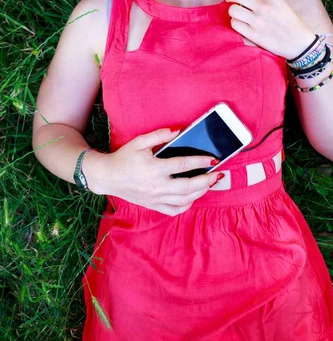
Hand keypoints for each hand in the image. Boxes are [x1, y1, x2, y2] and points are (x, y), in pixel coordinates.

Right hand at [92, 128, 223, 215]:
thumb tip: (178, 131)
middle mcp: (156, 186)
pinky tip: (193, 196)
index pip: (183, 165)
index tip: (212, 158)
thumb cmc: (124, 158)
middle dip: (206, 180)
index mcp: (154, 169)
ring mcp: (155, 198)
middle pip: (188, 186)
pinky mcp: (153, 205)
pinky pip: (174, 210)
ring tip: (210, 183)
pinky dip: (187, 204)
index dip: (200, 161)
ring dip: (200, 192)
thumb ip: (159, 135)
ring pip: (184, 200)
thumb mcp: (139, 142)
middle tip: (218, 174)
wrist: (107, 177)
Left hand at [225, 0, 315, 59]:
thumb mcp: (281, 4)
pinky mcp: (254, 35)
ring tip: (238, 15)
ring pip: (233, 10)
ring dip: (233, 12)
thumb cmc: (290, 23)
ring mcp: (258, 21)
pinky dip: (235, 23)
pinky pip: (235, 24)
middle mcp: (264, 7)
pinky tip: (241, 24)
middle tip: (229, 0)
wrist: (299, 43)